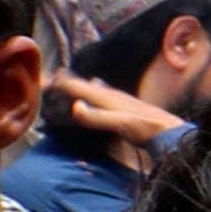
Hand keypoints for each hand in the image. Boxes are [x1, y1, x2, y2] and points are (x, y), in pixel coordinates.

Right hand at [36, 71, 176, 152]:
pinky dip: (91, 92)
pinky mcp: (125, 107)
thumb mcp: (121, 124)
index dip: (57, 83)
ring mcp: (119, 99)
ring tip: (66, 81)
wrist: (172, 132)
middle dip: (65, 81)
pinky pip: (102, 95)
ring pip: (92, 88)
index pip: (76, 85)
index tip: (38, 80)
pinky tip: (96, 91)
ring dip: (78, 85)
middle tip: (47, 78)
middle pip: (82, 84)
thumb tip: (75, 107)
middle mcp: (111, 94)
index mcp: (107, 97)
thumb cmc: (148, 129)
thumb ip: (98, 117)